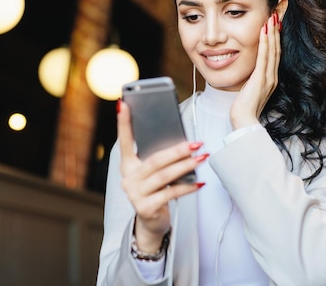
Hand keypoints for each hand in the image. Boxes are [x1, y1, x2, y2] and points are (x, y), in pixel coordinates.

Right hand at [117, 100, 205, 251]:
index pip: (124, 140)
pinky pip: (171, 194)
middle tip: (196, 142)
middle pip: (154, 160)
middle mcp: (128, 178)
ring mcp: (135, 194)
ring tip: (202, 158)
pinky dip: (187, 187)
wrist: (151, 222)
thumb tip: (183, 142)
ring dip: (186, 166)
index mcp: (127, 165)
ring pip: (164, 176)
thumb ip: (158, 158)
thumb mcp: (153, 173)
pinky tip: (200, 182)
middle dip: (177, 150)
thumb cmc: (155, 190)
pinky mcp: (146, 208)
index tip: (122, 103)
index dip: (123, 122)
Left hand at [230, 11, 281, 128]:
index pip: (274, 54)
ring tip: (272, 17)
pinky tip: (264, 31)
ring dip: (272, 32)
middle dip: (276, 31)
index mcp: (270, 79)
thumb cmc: (244, 108)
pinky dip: (265, 42)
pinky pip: (264, 57)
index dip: (275, 38)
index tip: (274, 24)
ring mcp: (268, 78)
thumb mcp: (249, 90)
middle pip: (277, 49)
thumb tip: (248, 72)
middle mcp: (272, 77)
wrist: (244, 121)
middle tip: (276, 14)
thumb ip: (251, 80)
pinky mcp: (261, 79)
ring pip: (272, 50)